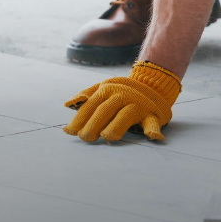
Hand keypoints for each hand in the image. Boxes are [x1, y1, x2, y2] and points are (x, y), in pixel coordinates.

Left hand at [63, 61, 181, 142]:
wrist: (152, 83)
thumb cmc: (121, 91)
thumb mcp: (103, 88)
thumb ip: (86, 96)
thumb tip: (67, 104)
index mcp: (107, 89)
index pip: (90, 105)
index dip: (79, 119)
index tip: (70, 132)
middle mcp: (122, 94)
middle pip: (105, 110)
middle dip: (93, 125)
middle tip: (86, 138)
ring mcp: (138, 104)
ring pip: (125, 115)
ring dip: (116, 127)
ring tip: (106, 137)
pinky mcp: (152, 113)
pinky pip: (152, 122)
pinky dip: (153, 129)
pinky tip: (152, 136)